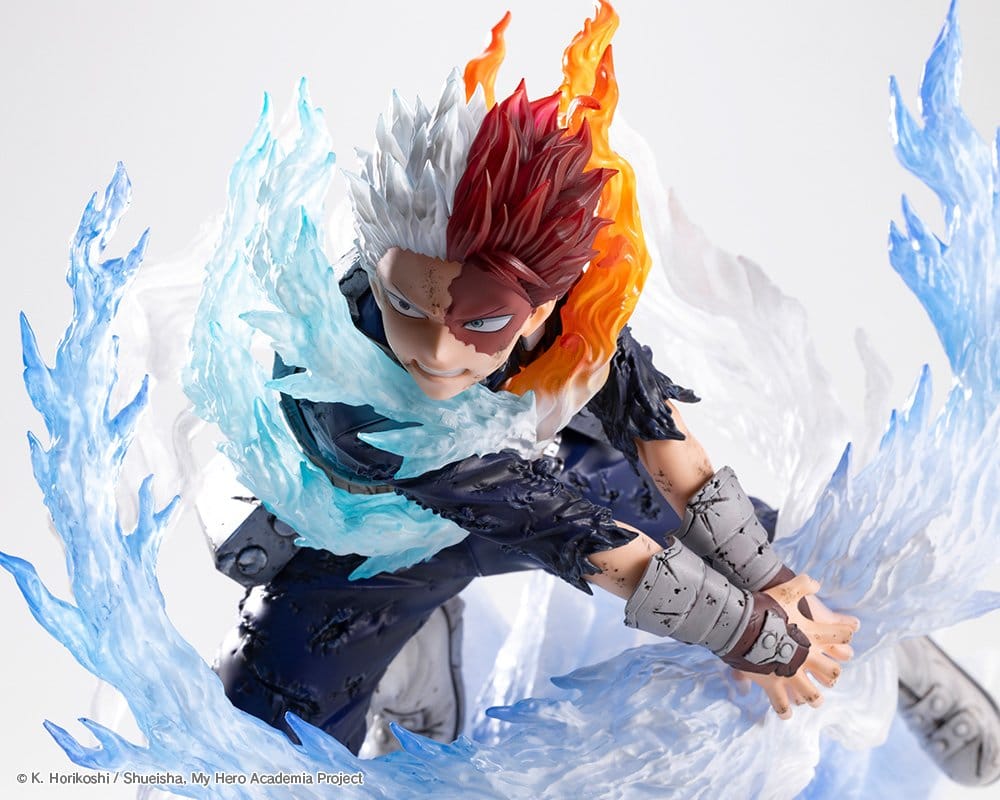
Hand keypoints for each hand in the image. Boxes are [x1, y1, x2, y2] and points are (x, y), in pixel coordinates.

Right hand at [733, 573, 859, 719]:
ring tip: (813, 699)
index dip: (845, 634)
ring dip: (813, 697)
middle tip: (828, 676)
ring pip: (812, 694)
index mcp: (815, 636)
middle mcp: (808, 658)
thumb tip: (816, 583)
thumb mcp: (787, 589)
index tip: (847, 636)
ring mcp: (792, 673)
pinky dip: (785, 709)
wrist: (742, 624)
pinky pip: (783, 703)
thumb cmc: (766, 606)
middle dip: (831, 675)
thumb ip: (804, 584)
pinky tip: (787, 713)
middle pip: (832, 673)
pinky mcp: (774, 684)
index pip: (842, 636)